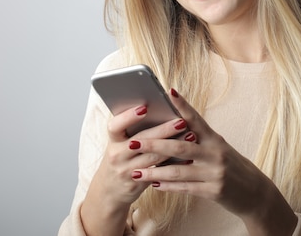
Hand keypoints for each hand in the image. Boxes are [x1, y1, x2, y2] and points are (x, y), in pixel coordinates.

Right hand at [80, 103, 193, 235]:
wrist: (109, 192)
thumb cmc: (121, 159)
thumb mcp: (120, 145)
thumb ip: (134, 130)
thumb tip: (160, 109)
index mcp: (113, 141)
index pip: (115, 126)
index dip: (129, 116)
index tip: (145, 107)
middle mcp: (117, 155)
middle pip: (141, 140)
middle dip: (163, 130)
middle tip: (181, 121)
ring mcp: (126, 171)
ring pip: (153, 157)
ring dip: (173, 146)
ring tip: (191, 136)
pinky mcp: (137, 184)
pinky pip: (158, 172)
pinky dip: (174, 163)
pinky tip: (188, 157)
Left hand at [128, 89, 297, 234]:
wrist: (256, 194)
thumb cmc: (234, 168)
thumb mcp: (220, 149)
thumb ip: (200, 141)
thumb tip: (174, 130)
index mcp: (216, 139)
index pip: (196, 119)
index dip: (183, 105)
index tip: (169, 92)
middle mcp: (215, 153)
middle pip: (180, 146)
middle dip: (155, 143)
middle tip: (134, 141)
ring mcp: (215, 173)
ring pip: (179, 171)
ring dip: (154, 171)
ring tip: (135, 171)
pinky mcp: (213, 191)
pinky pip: (185, 188)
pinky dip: (168, 186)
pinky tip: (153, 184)